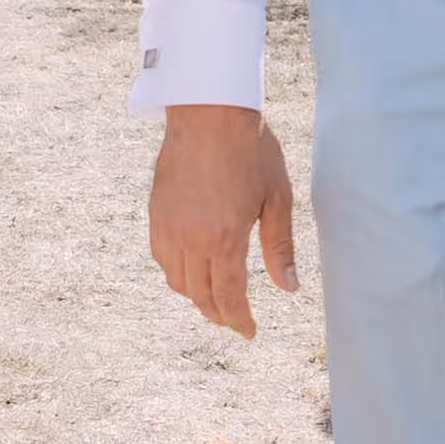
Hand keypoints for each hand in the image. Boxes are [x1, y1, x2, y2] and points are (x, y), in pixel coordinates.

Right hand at [147, 104, 299, 337]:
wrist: (209, 111)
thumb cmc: (251, 150)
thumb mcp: (277, 198)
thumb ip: (280, 247)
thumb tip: (289, 288)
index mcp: (225, 239)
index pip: (228, 298)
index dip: (239, 321)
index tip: (249, 332)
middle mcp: (191, 239)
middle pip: (200, 296)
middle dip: (219, 314)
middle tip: (235, 320)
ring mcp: (168, 227)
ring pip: (177, 281)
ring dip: (196, 296)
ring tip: (215, 297)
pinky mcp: (155, 213)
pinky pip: (161, 257)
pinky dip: (176, 272)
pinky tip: (192, 269)